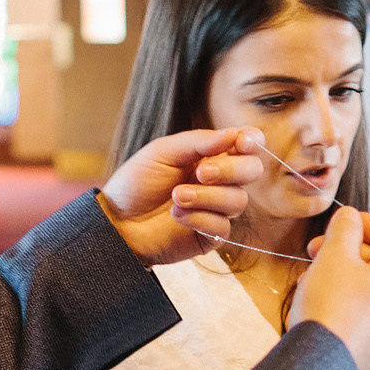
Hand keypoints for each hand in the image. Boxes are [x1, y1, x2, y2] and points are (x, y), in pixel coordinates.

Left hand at [97, 126, 270, 265]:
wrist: (117, 221)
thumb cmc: (137, 183)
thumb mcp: (163, 152)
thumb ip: (198, 142)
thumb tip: (233, 133)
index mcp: (211, 156)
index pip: (246, 146)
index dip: (252, 141)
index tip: (242, 142)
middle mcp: (219, 182)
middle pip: (252, 171)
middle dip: (230, 170)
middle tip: (201, 173)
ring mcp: (217, 209)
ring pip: (238, 200)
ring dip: (206, 197)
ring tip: (176, 197)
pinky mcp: (210, 236)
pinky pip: (223, 226)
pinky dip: (199, 219)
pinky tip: (176, 216)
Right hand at [290, 207, 369, 369]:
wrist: (319, 366)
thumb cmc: (332, 308)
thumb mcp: (335, 256)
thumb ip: (345, 228)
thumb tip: (351, 217)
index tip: (350, 222)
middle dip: (355, 246)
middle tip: (323, 243)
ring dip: (346, 268)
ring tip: (315, 267)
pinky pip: (366, 306)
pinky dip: (346, 292)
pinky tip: (316, 292)